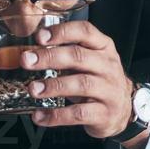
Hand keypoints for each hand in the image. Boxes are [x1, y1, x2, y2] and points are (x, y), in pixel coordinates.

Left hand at [19, 20, 145, 148]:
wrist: (123, 110)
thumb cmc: (99, 82)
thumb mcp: (90, 62)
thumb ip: (67, 53)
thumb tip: (30, 53)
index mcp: (103, 48)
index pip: (85, 32)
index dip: (62, 32)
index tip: (40, 36)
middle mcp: (108, 66)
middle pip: (79, 57)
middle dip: (50, 57)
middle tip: (27, 60)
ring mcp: (108, 90)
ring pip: (80, 84)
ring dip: (53, 86)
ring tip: (33, 89)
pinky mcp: (103, 114)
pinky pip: (77, 114)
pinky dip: (56, 116)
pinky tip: (39, 116)